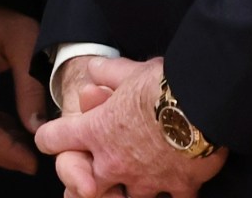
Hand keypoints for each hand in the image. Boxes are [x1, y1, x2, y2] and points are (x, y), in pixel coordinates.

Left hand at [34, 55, 224, 197]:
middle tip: (96, 180)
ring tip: (144, 180)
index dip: (49, 138)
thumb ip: (107, 72)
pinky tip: (179, 188)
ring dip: (135, 190)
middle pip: (89, 186)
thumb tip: (93, 67)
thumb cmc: (161, 85)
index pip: (55, 138)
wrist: (203, 106)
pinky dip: (175, 195)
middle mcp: (115, 162)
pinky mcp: (178, 187)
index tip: (50, 139)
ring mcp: (146, 180)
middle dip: (91, 183)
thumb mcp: (128, 70)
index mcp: (96, 131)